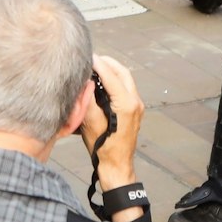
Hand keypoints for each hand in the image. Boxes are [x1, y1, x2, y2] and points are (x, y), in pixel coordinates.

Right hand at [79, 54, 143, 190]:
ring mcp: (137, 106)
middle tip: (92, 57)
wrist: (116, 166)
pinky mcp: (135, 110)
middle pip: (123, 72)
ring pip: (126, 78)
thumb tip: (84, 80)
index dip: (98, 64)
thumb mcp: (90, 123)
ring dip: (112, 70)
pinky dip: (115, 79)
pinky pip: (126, 87)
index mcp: (126, 105)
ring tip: (95, 66)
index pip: (111, 76)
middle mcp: (135, 102)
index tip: (87, 55)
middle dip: (108, 62)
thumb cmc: (102, 148)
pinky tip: (103, 80)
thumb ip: (88, 99)